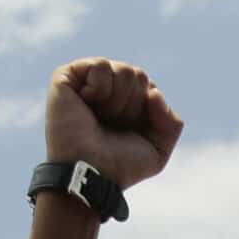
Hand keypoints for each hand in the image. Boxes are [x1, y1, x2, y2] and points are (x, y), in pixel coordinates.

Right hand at [43, 58, 182, 193]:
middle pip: (138, 75)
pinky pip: (100, 65)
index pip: (149, 87)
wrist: (89, 172)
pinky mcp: (66, 77)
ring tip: (99, 117)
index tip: (130, 132)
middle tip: (112, 126)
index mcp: (124, 105)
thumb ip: (172, 123)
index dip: (147, 110)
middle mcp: (106, 91)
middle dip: (132, 106)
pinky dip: (100, 88)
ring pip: (123, 70)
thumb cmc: (118, 166)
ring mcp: (85, 83)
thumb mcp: (157, 151)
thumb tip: (154, 92)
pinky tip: (86, 103)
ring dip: (117, 101)